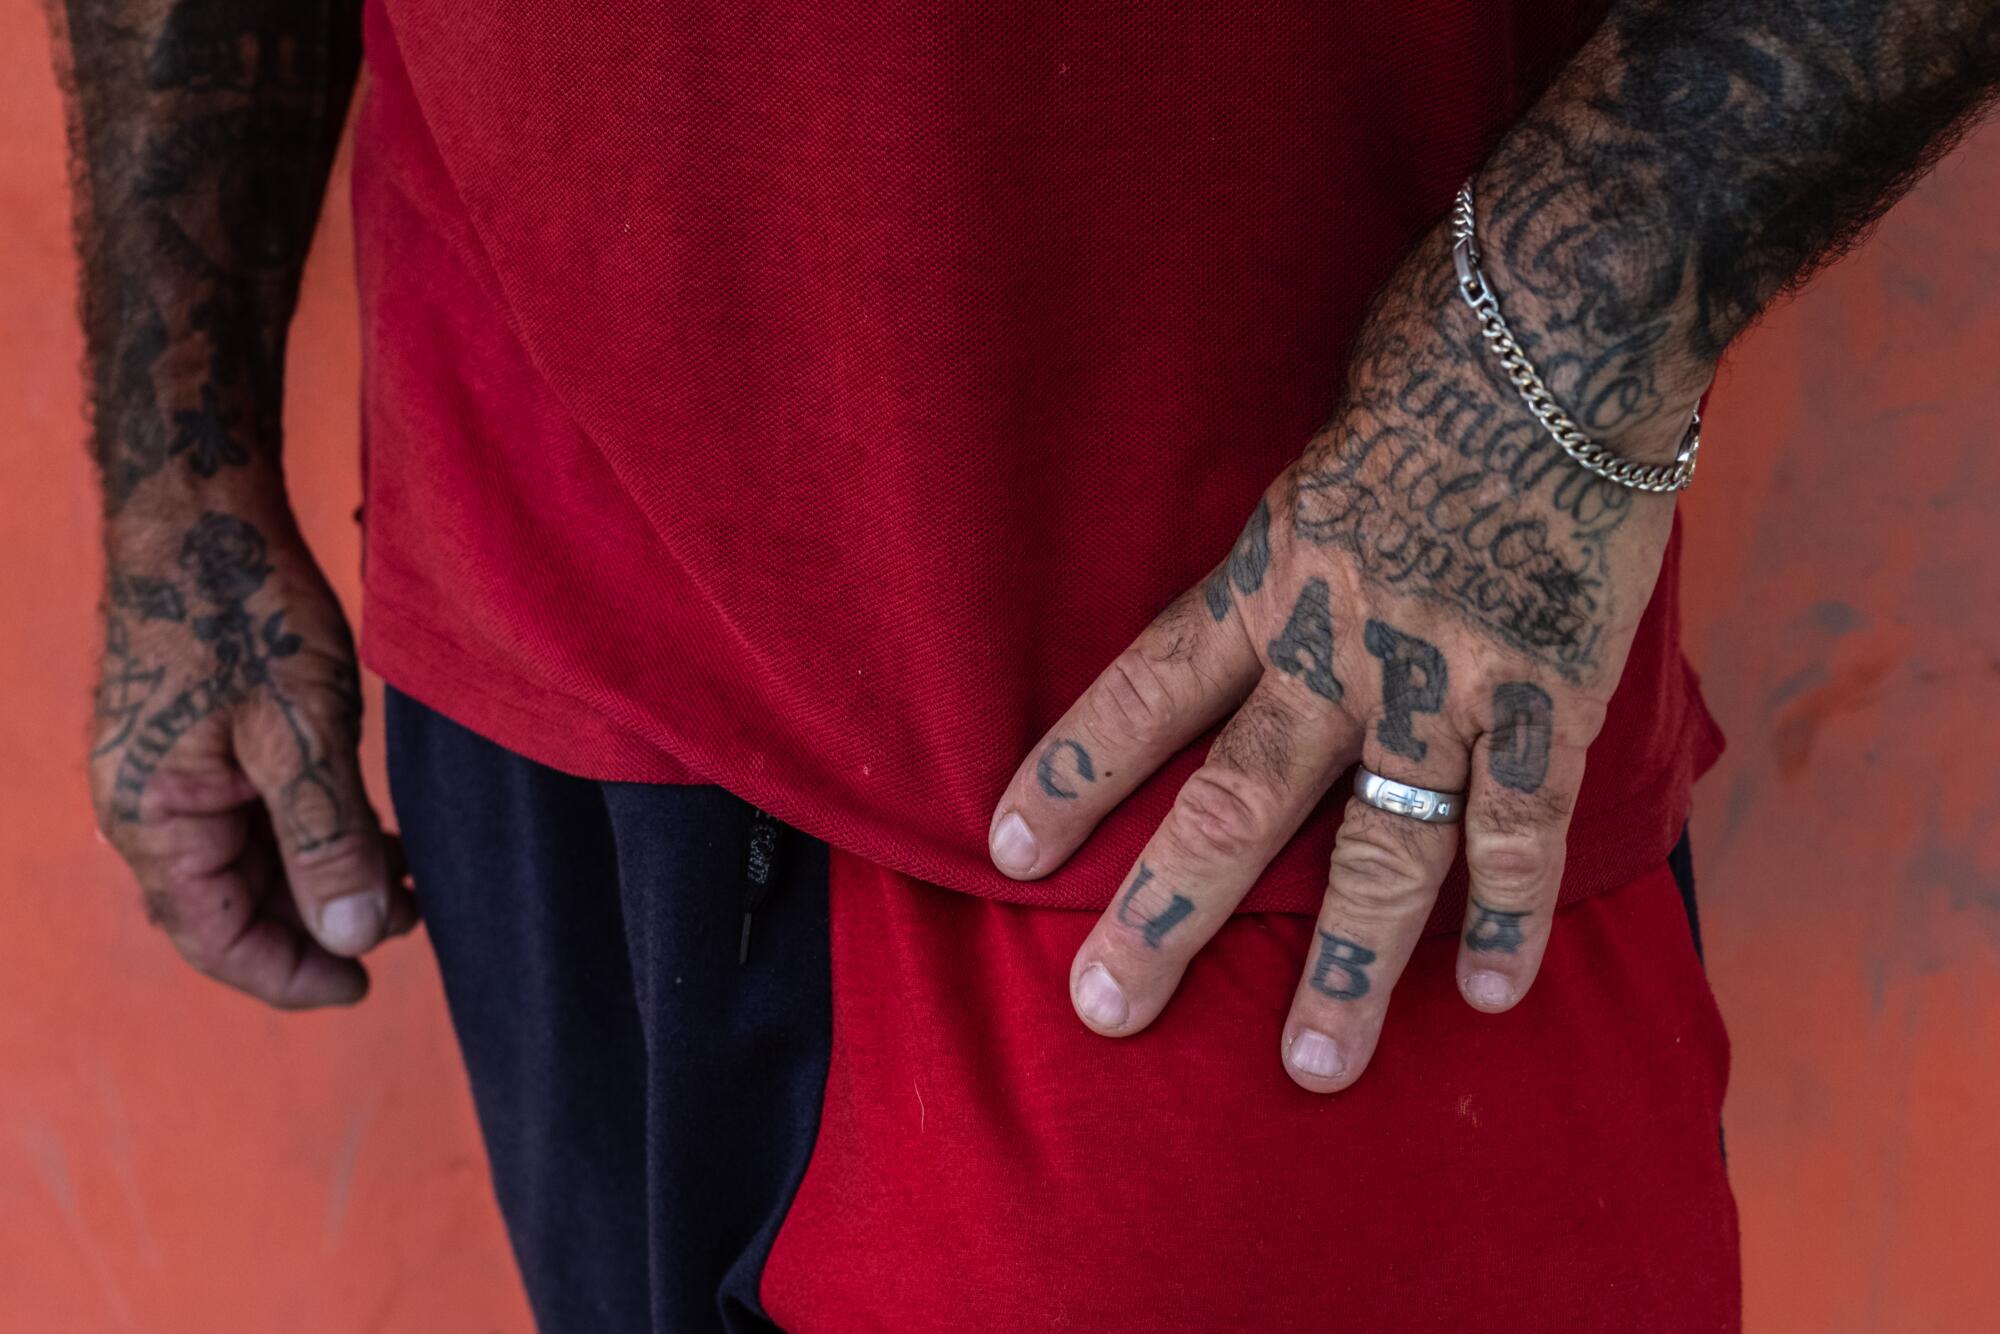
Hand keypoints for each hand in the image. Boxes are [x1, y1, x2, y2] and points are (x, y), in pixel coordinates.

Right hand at [88, 510, 414, 1008]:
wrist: (202, 510)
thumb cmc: (244, 609)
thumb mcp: (303, 731)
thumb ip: (327, 840)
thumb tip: (355, 938)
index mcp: (153, 819)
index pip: (217, 938)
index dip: (291, 975)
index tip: (362, 986)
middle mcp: (145, 809)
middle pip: (233, 908)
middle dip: (319, 926)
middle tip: (409, 920)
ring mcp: (167, 775)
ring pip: (247, 864)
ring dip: (321, 882)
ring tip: (405, 880)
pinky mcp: (194, 744)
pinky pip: (249, 819)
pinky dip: (308, 838)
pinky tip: (371, 833)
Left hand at [987, 226, 1699, 1090]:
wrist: (1565, 326)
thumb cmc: (1428, 369)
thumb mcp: (1314, 456)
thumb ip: (1286, 552)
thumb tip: (1263, 596)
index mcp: (1267, 578)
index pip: (1143, 691)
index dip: (1072, 773)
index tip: (1005, 849)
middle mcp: (1336, 645)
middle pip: (1233, 802)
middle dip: (1165, 913)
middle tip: (1105, 1006)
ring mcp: (1443, 677)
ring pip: (1380, 847)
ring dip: (1342, 961)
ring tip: (1311, 1065)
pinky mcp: (1548, 689)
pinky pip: (1521, 823)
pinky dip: (1506, 911)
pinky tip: (1486, 991)